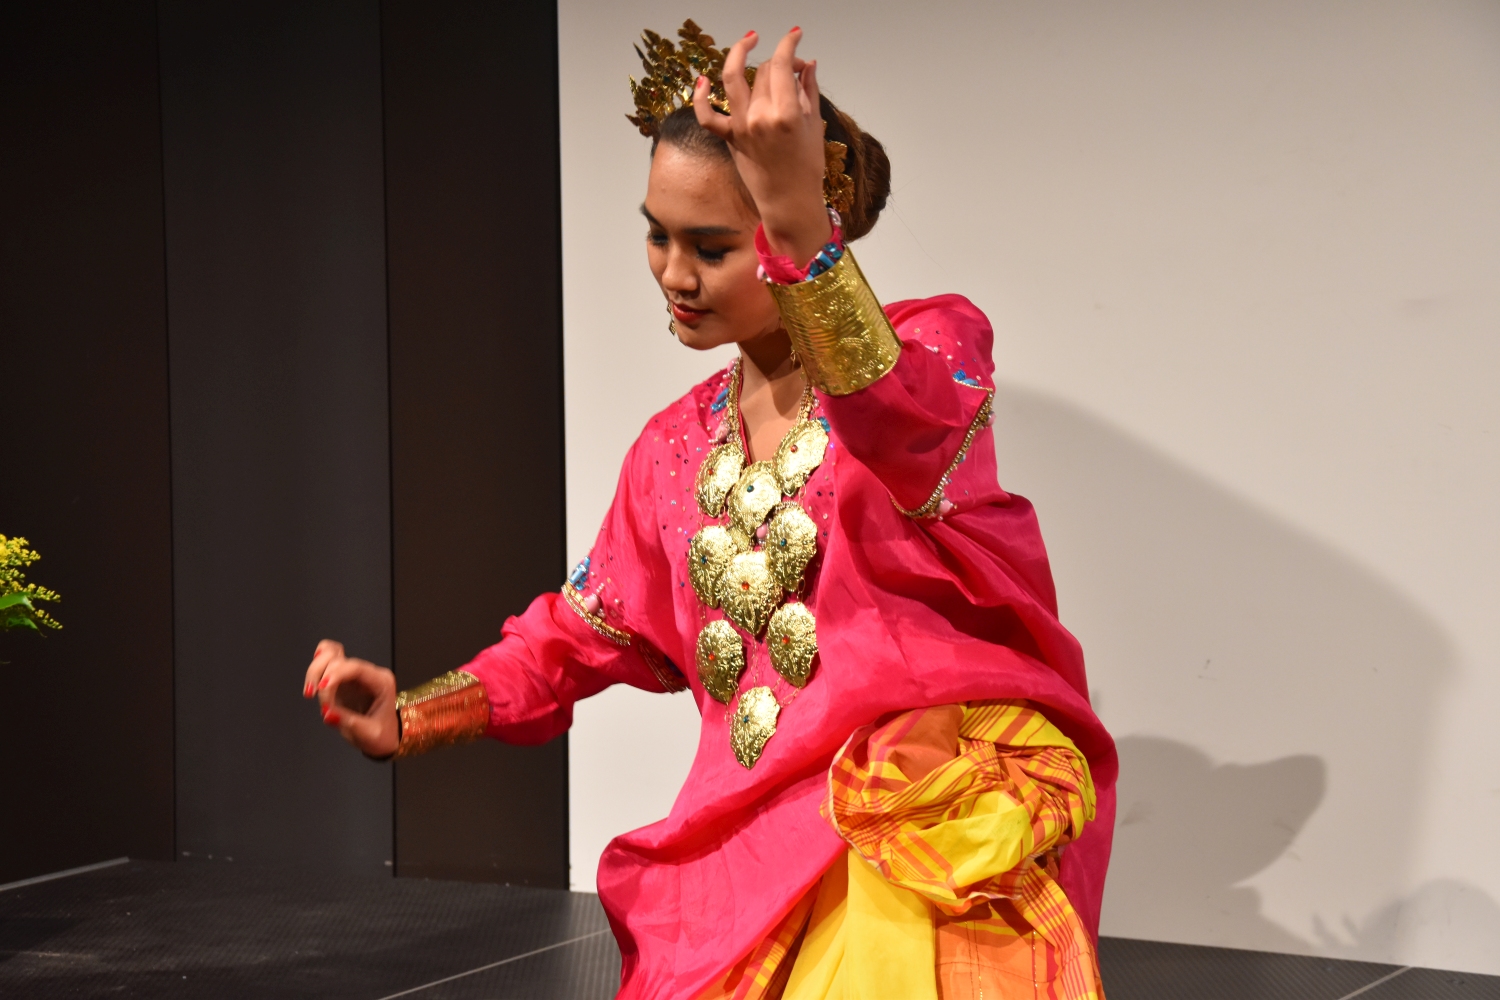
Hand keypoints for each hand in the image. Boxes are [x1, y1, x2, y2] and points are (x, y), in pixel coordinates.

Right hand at [302, 639, 398, 757]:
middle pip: (339, 659)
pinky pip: (327, 661)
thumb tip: (328, 714)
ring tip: (310, 693)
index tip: (321, 690)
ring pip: (330, 654)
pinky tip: (313, 681)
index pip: (356, 668)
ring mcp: (354, 674)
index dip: (335, 674)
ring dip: (315, 671)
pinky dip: (317, 667)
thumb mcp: (370, 735)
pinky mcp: (342, 678)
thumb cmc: (382, 736)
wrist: (384, 737)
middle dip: (323, 678)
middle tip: (319, 702)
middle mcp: (368, 673)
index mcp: (381, 682)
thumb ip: (350, 723)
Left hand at [694, 27, 831, 264]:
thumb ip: (808, 90)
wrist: (789, 201)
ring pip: (733, 78)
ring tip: (748, 41)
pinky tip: (704, 80)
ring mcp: (741, 127)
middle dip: (779, 61)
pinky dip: (701, 97)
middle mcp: (760, 117)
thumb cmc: (807, 168)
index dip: (789, 44)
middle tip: (793, 67)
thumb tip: (807, 65)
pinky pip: (707, 116)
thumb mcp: (815, 126)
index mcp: (786, 114)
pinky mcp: (730, 139)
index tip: (794, 36)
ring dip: (737, 54)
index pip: (782, 65)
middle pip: (763, 71)